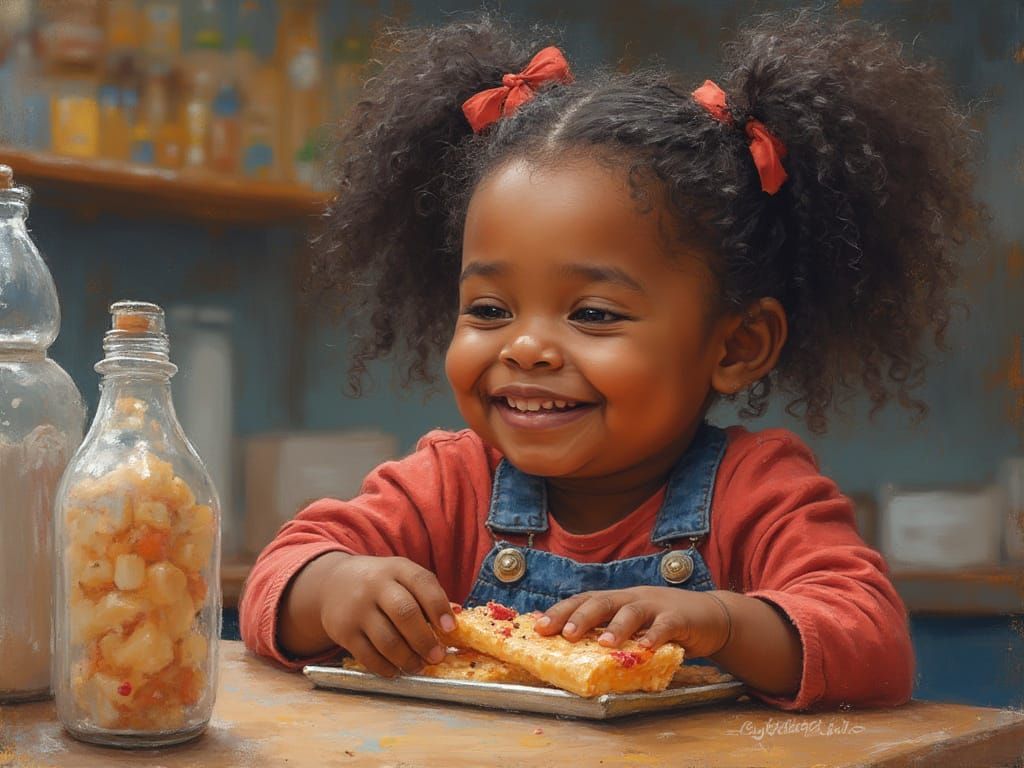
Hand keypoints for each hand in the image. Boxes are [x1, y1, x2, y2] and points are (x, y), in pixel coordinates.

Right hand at [317, 554, 455, 676]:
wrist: (332, 583)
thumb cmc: (380, 584)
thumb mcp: (401, 577)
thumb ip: (426, 594)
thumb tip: (456, 619)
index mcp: (397, 568)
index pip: (422, 582)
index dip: (439, 606)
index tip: (451, 628)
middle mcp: (375, 585)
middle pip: (405, 613)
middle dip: (425, 640)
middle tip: (437, 656)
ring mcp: (357, 609)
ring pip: (387, 640)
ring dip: (408, 658)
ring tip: (419, 666)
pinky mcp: (343, 631)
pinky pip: (367, 656)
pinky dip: (386, 667)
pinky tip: (396, 670)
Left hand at [534, 586, 731, 657]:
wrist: (711, 616)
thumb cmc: (663, 624)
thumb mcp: (634, 625)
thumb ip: (609, 632)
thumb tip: (571, 650)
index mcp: (617, 600)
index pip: (583, 600)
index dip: (560, 611)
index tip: (539, 626)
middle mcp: (632, 598)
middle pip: (602, 601)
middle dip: (580, 617)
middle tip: (563, 634)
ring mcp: (655, 605)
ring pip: (632, 611)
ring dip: (616, 626)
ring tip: (603, 643)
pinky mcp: (679, 618)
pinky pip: (666, 625)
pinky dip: (656, 636)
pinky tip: (647, 647)